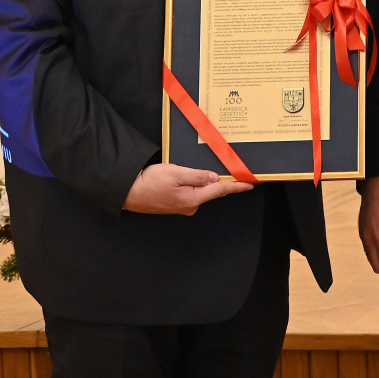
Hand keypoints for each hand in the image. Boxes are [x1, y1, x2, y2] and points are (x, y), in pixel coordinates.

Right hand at [123, 163, 252, 214]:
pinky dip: (195, 185)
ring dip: (205, 182)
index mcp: (192, 199)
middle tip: (232, 170)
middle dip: (221, 181)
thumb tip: (215, 178)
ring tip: (204, 171)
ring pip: (200, 192)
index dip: (236, 186)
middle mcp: (190, 206)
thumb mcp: (175, 173)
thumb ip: (197, 176)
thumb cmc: (149, 182)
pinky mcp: (176, 205)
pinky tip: (191, 178)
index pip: (220, 190)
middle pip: (212, 191)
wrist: (128, 192)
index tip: (250, 184)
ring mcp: (183, 207)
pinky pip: (191, 193)